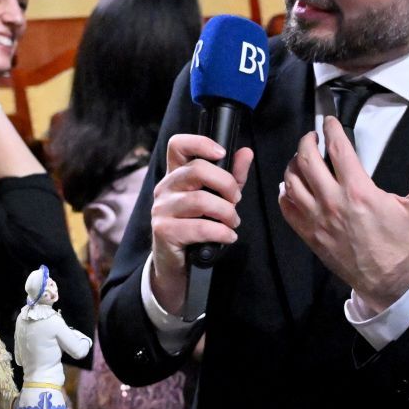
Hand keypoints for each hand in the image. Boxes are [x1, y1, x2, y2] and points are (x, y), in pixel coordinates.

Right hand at [149, 132, 254, 314]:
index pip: (177, 145)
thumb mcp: (217, 199)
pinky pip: (200, 227)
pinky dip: (221, 233)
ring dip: (226, 213)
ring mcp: (162, 209)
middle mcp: (165, 187)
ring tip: (232, 223)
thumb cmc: (197, 227)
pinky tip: (228, 237)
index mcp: (176, 174)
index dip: (200, 143)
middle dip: (226, 185)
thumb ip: (232, 176)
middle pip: (196, 170)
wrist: (178, 265)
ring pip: (201, 200)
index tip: (221, 153)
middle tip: (235, 201)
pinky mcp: (163, 230)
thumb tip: (246, 152)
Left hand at [280, 116, 408, 310]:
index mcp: (359, 192)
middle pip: (307, 161)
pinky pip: (287, 210)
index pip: (338, 150)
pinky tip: (290, 187)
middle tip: (312, 137)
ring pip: (292, 183)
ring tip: (300, 159)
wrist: (387, 282)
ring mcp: (317, 220)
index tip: (328, 122)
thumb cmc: (402, 245)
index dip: (331, 130)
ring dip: (293, 165)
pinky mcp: (310, 236)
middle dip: (306, 142)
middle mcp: (333, 203)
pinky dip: (285, 194)